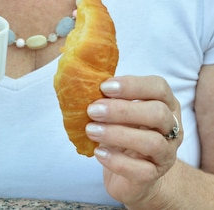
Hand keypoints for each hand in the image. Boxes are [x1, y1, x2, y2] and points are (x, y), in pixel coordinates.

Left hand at [85, 75, 181, 207]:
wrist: (133, 175)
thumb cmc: (126, 133)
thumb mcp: (122, 112)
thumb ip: (113, 98)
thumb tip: (88, 85)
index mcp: (167, 104)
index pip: (159, 87)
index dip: (132, 85)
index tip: (104, 87)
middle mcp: (173, 128)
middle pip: (158, 113)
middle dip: (123, 110)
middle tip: (93, 110)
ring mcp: (167, 154)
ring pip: (152, 142)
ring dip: (117, 134)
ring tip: (91, 130)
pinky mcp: (155, 176)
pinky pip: (142, 170)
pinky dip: (117, 160)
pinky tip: (99, 152)